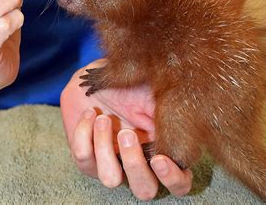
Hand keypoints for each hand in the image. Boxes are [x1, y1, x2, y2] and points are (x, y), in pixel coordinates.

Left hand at [60, 59, 192, 199]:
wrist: (98, 75)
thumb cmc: (131, 86)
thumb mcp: (154, 96)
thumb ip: (169, 116)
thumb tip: (182, 128)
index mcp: (162, 151)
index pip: (178, 184)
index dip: (172, 178)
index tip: (159, 159)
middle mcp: (137, 163)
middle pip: (144, 190)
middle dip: (135, 165)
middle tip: (127, 134)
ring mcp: (110, 163)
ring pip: (110, 179)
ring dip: (105, 148)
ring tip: (103, 119)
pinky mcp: (85, 157)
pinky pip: (83, 159)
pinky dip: (84, 134)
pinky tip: (90, 114)